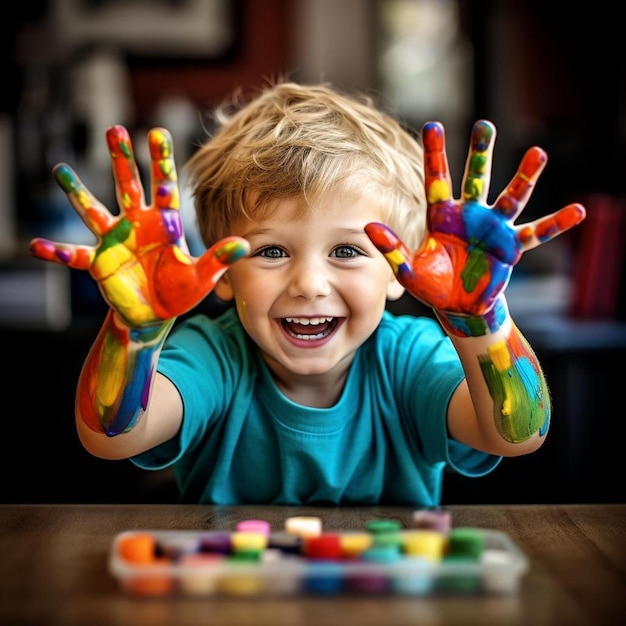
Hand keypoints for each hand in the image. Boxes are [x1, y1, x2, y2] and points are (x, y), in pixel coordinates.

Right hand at [30, 126, 248, 326]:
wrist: (154, 313)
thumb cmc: (179, 292)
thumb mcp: (201, 276)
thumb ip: (218, 259)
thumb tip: (245, 244)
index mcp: (164, 224)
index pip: (164, 187)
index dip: (161, 162)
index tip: (158, 133)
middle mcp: (137, 225)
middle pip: (128, 186)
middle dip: (122, 160)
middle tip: (114, 129)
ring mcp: (115, 241)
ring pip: (94, 211)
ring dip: (78, 193)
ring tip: (61, 170)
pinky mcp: (98, 263)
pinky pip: (74, 255)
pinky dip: (57, 252)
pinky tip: (38, 246)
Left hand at [365, 120, 585, 314]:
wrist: (458, 306)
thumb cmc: (432, 286)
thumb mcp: (409, 271)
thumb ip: (393, 249)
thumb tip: (369, 227)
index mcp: (441, 218)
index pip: (436, 180)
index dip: (434, 154)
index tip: (433, 125)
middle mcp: (469, 216)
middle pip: (475, 179)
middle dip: (480, 153)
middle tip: (484, 126)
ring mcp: (493, 229)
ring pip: (510, 197)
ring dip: (524, 178)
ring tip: (538, 154)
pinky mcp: (512, 248)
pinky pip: (537, 233)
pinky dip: (556, 223)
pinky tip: (578, 210)